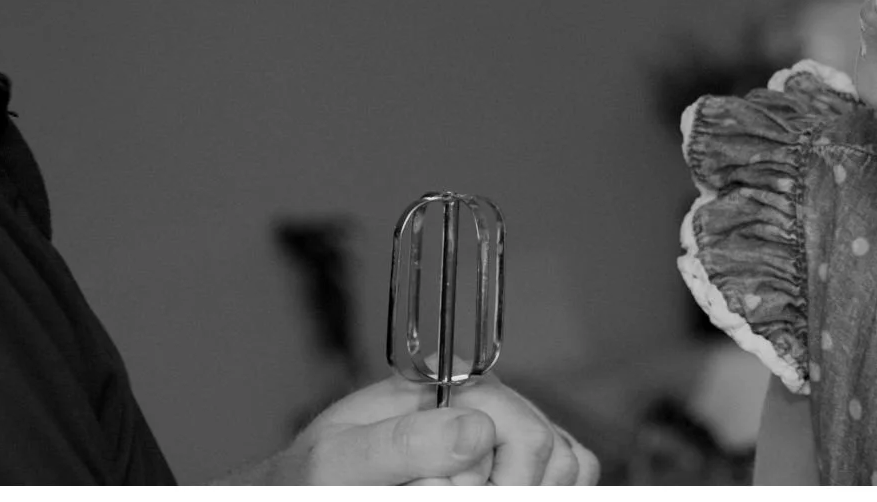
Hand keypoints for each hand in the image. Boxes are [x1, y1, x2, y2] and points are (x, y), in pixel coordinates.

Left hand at [230, 374, 595, 483]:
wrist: (307, 491)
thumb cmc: (313, 480)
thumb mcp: (336, 461)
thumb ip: (400, 442)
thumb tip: (476, 430)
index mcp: (444, 385)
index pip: (518, 426)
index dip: (500, 478)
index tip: (459, 496)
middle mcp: (482, 401)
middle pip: (549, 449)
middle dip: (506, 487)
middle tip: (452, 496)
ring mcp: (502, 435)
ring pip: (569, 463)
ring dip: (526, 489)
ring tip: (469, 495)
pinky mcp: (510, 467)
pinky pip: (570, 475)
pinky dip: (545, 490)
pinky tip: (499, 496)